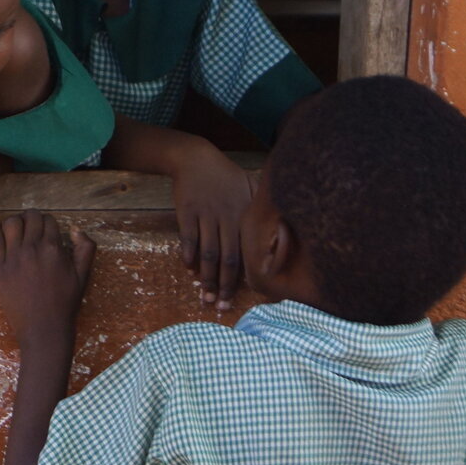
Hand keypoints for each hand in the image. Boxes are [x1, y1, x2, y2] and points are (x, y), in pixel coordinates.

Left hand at [0, 211, 93, 348]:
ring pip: (10, 223)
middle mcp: (33, 249)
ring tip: (16, 230)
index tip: (45, 231)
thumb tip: (75, 229)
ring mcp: (13, 258)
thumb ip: (86, 248)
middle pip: (30, 217)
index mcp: (54, 249)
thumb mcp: (83, 275)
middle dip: (32, 218)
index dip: (47, 223)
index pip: (48, 220)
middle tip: (30, 227)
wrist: (43, 328)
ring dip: (14, 222)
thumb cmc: (64, 303)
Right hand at [171, 139, 255, 309]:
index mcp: (244, 216)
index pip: (246, 253)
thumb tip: (278, 234)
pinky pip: (189, 237)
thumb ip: (261, 210)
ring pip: (208, 252)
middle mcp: (227, 218)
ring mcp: (206, 215)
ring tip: (203, 295)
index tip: (238, 296)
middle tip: (219, 305)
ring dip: (205, 277)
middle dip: (223, 285)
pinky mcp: (187, 211)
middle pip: (227, 258)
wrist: (195, 158)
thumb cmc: (225, 176)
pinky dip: (189, 254)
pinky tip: (189, 268)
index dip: (242, 278)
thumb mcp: (249, 188)